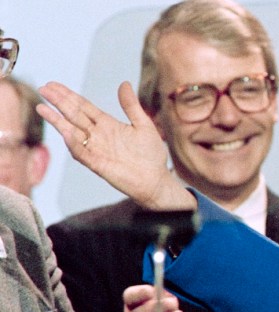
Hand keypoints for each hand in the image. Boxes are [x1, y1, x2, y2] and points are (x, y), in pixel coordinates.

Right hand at [36, 81, 194, 210]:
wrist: (156, 180)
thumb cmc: (151, 154)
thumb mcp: (143, 125)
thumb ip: (131, 105)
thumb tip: (124, 83)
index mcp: (107, 124)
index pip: (83, 106)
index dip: (69, 95)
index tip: (53, 85)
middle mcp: (97, 135)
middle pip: (74, 115)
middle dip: (59, 102)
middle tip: (43, 88)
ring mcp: (96, 149)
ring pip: (72, 132)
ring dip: (57, 121)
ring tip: (42, 108)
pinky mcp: (98, 164)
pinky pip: (82, 153)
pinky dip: (74, 143)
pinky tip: (66, 132)